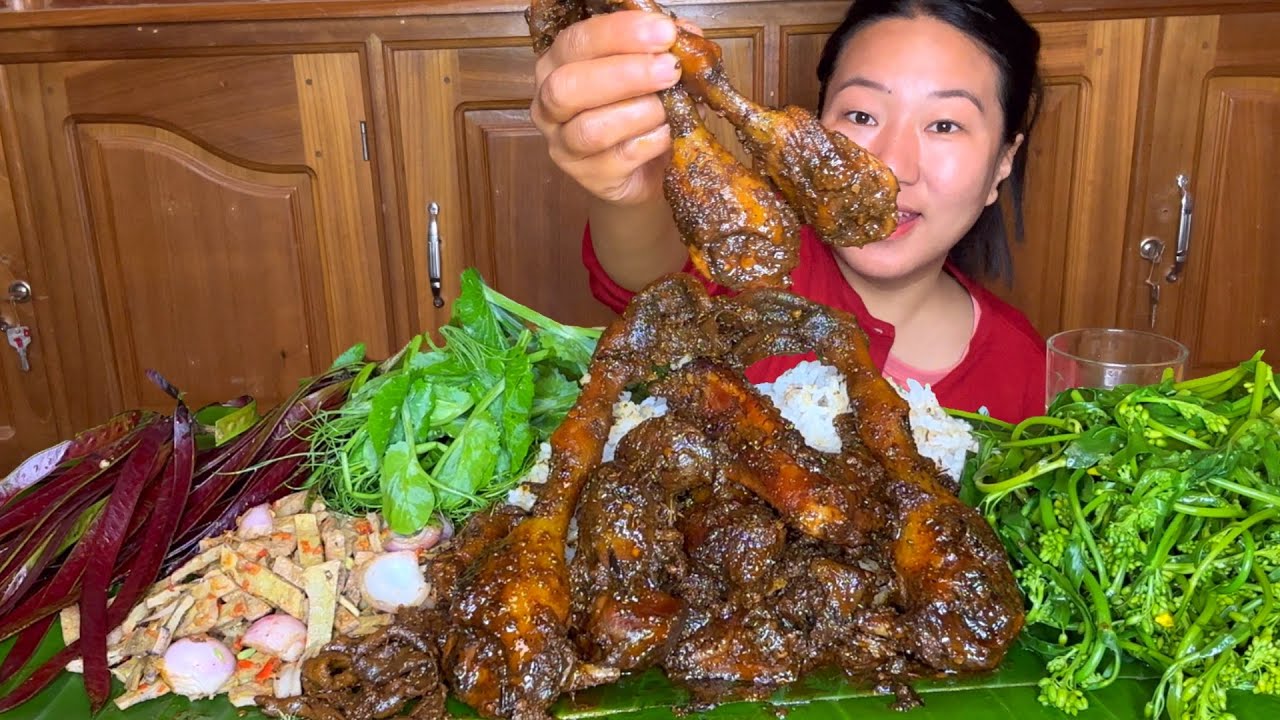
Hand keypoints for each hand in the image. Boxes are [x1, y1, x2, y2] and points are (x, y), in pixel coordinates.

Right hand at [532, 11, 685, 205]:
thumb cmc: (644, 110)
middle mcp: (550, 104)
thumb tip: (685, 33)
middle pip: (568, 86)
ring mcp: (564, 145)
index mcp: (560, 64)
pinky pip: (619, 158)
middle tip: (669, 70)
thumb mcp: (656, 72)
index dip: (618, 33)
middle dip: (624, 74)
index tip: (662, 32)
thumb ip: (665, 49)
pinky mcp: (589, 177)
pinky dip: (651, 142)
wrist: (650, 167)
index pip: (577, 41)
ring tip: (670, 107)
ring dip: (639, 113)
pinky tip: (669, 133)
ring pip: (591, 129)